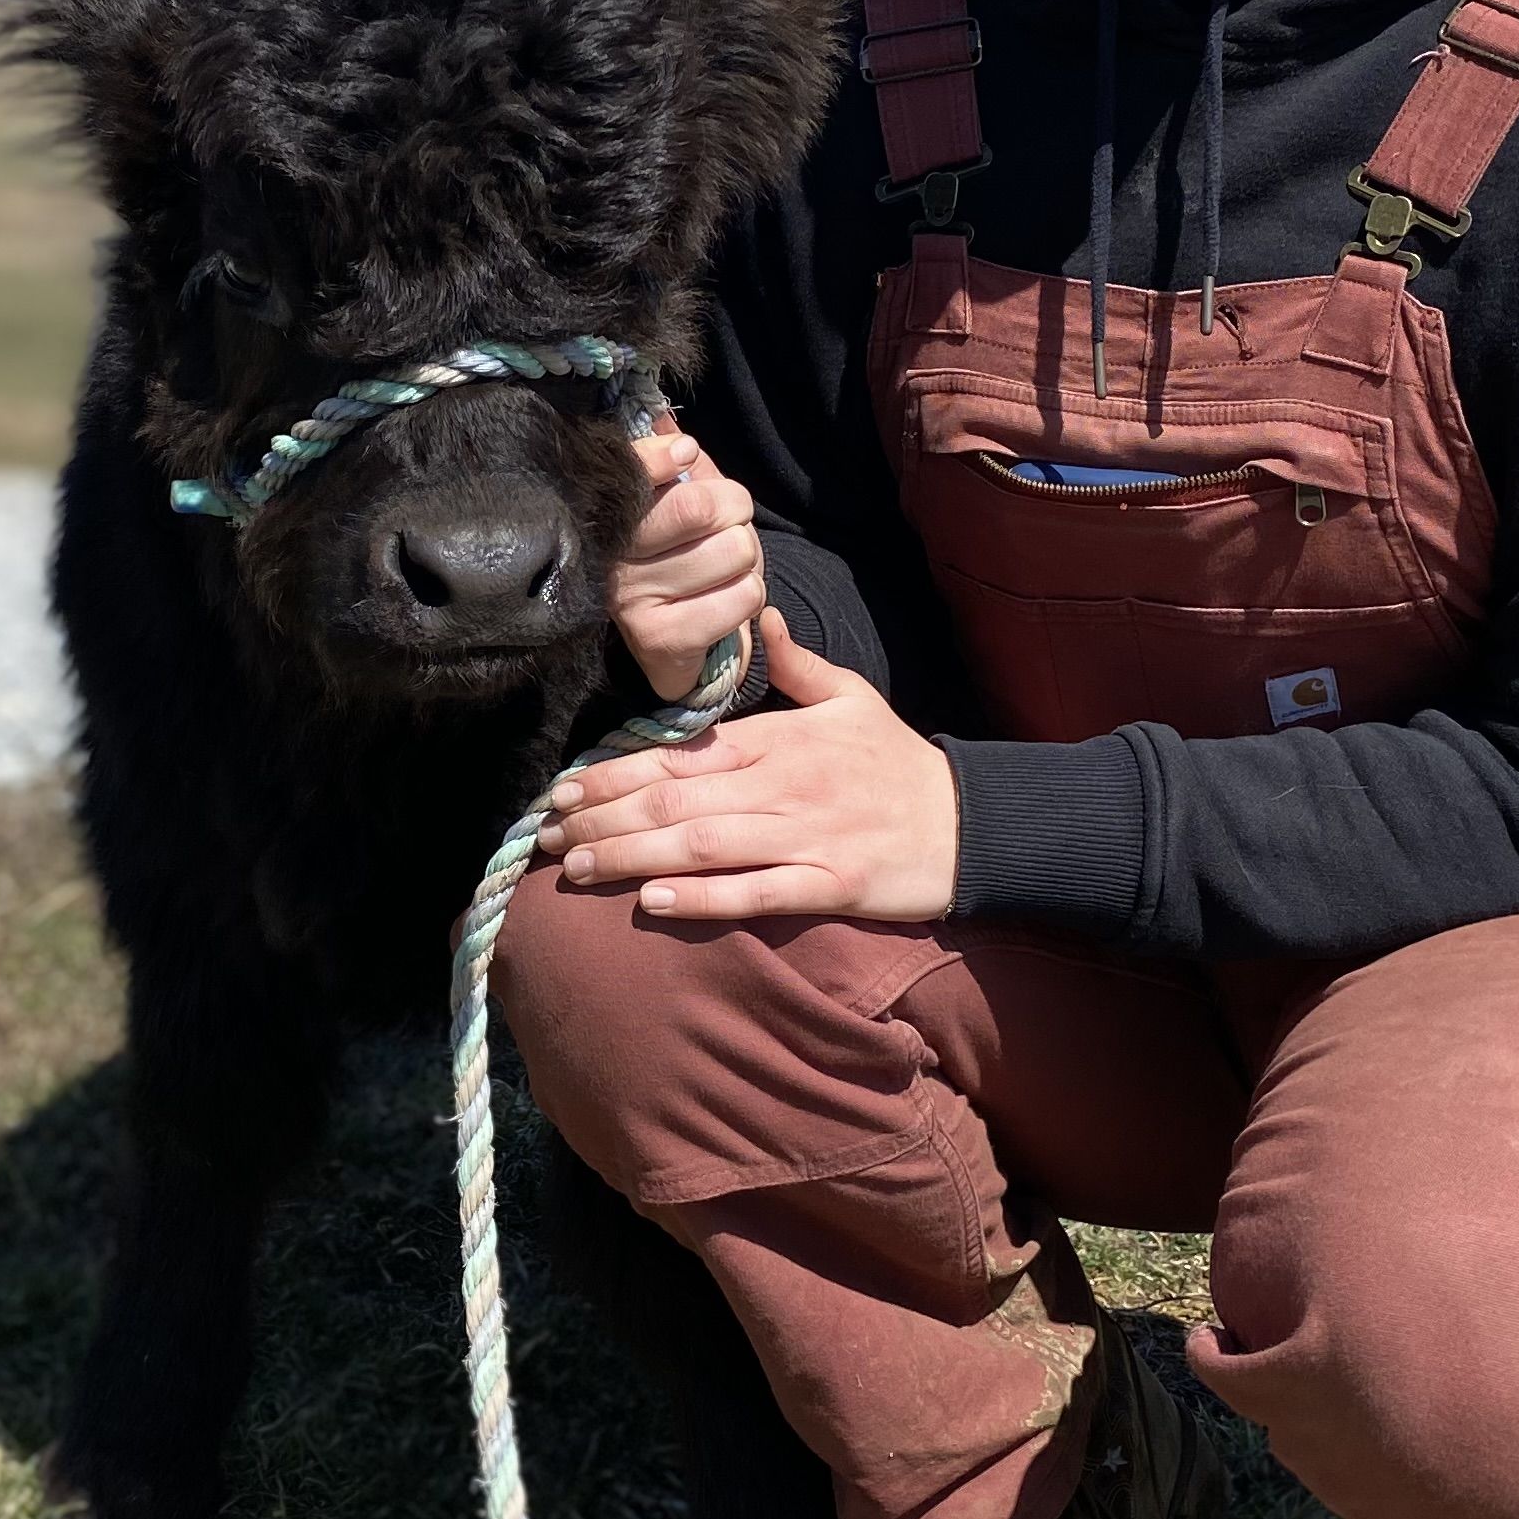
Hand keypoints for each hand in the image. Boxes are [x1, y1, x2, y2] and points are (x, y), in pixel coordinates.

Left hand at [541, 613, 958, 924]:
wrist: (971, 822)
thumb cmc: (900, 762)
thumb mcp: (853, 696)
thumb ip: (799, 663)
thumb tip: (760, 615)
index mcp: (778, 741)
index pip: (680, 755)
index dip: (616, 773)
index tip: (564, 789)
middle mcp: (781, 786)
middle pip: (676, 802)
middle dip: (604, 819)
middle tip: (546, 836)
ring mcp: (803, 837)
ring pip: (702, 846)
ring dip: (633, 858)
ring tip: (578, 870)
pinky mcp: (828, 885)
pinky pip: (757, 893)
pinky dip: (705, 898)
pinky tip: (655, 903)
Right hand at [606, 427, 764, 702]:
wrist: (681, 650)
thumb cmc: (685, 560)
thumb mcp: (678, 500)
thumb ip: (674, 458)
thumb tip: (661, 415)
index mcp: (606, 514)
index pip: (630, 469)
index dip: (664, 455)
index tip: (685, 453)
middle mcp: (607, 555)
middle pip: (699, 506)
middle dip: (734, 515)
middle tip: (725, 531)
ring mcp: (628, 600)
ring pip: (733, 551)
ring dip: (746, 563)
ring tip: (722, 573)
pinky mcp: (659, 640)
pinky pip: (743, 596)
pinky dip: (749, 597)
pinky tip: (723, 605)